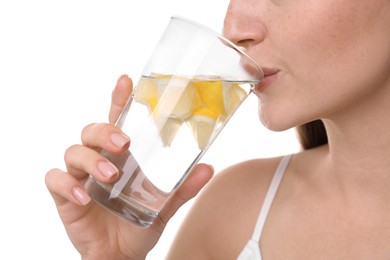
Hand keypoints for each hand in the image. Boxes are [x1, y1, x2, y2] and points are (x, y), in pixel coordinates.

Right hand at [45, 75, 213, 259]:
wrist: (121, 255)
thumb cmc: (138, 224)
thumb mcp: (164, 205)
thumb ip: (183, 188)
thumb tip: (208, 168)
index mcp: (122, 157)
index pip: (117, 120)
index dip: (119, 100)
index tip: (125, 81)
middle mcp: (100, 160)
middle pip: (92, 131)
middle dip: (105, 132)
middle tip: (123, 144)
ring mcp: (81, 176)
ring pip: (73, 151)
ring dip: (91, 160)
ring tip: (110, 177)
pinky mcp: (65, 196)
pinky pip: (56, 180)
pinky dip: (67, 184)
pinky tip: (84, 196)